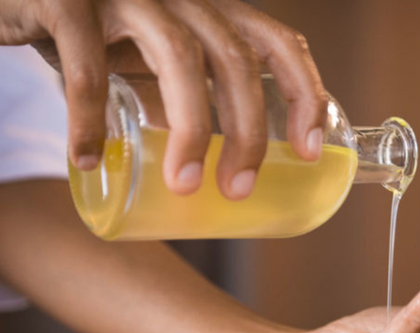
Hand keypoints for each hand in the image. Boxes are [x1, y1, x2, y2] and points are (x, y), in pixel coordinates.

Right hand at [0, 0, 325, 197]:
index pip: (278, 44)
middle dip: (248, 132)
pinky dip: (89, 119)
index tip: (309, 151)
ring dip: (189, 132)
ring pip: (180, 60)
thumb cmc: (99, 31)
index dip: (304, 94)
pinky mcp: (71, 0)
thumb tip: (207, 156)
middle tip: (238, 188)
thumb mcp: (152, 63)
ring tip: (185, 186)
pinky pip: (89, 68)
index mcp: (210, 12)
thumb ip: (180, 97)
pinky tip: (88, 159)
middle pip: (236, 61)